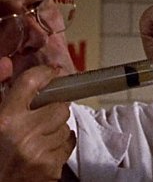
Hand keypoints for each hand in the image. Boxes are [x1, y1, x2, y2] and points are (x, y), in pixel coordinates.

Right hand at [0, 63, 74, 181]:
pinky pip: (68, 143)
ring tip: (36, 136)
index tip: (52, 72)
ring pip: (65, 125)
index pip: (31, 83)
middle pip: (59, 106)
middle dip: (52, 108)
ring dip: (56, 128)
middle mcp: (22, 134)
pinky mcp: (50, 168)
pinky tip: (43, 149)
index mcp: (4, 119)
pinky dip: (60, 144)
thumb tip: (7, 63)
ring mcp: (38, 152)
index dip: (45, 74)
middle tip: (40, 115)